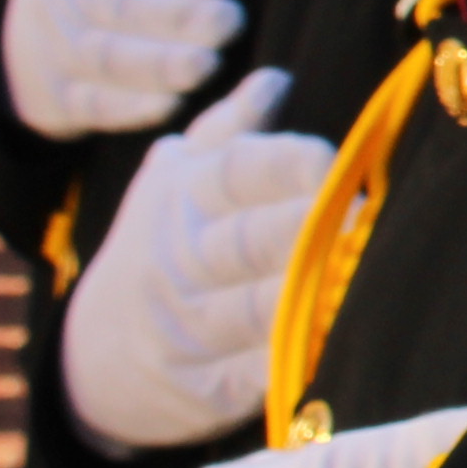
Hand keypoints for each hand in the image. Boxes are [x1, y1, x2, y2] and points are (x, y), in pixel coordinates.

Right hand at [63, 72, 330, 451]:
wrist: (97, 351)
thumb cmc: (166, 243)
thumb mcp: (178, 179)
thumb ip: (229, 130)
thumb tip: (275, 80)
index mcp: (182, 196)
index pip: (236, 172)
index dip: (289, 165)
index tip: (338, 162)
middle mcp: (177, 259)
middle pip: (249, 241)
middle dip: (309, 229)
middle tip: (369, 219)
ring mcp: (186, 327)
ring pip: (253, 310)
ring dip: (311, 296)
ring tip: (366, 276)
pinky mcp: (203, 387)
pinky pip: (255, 372)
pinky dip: (297, 359)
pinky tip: (339, 341)